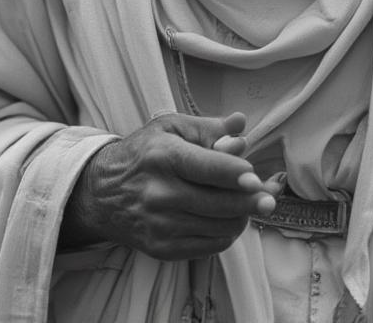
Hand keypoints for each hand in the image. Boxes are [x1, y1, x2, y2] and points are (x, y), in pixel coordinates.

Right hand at [61, 111, 278, 259]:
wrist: (102, 193)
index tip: (256, 178)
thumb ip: (209, 127)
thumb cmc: (144, 153)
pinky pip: (208, 246)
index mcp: (164, 156)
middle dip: (250, 201)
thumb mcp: (171, 128)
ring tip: (248, 203)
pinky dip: (225, 233)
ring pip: (218, 227)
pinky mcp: (162, 248)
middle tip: (270, 197)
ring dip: (241, 216)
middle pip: (218, 203)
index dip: (235, 174)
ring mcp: (160, 224)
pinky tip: (227, 218)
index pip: (206, 168)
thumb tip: (241, 124)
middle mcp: (160, 193)